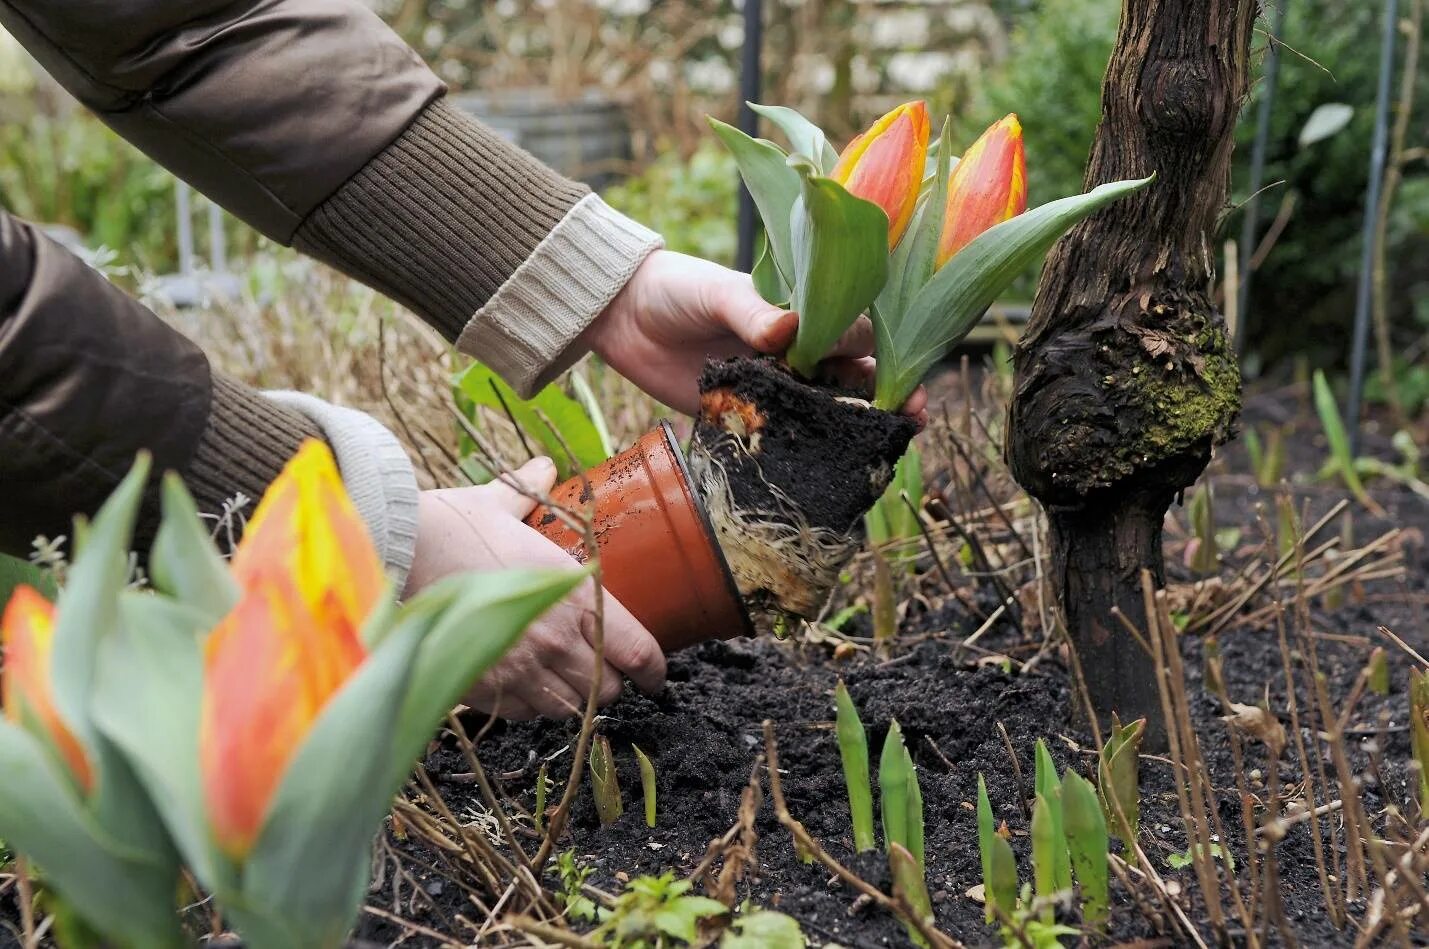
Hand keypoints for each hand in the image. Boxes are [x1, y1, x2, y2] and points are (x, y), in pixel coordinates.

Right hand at [402, 457, 665, 719]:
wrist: (397, 553)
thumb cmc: (453, 525)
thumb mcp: (501, 504)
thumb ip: (531, 492)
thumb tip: (543, 467)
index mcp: (576, 594)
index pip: (638, 650)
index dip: (653, 670)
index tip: (655, 677)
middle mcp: (557, 638)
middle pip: (609, 689)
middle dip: (608, 682)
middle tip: (599, 669)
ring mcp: (522, 668)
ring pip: (569, 708)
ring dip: (570, 697)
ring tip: (560, 678)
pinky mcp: (487, 689)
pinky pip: (526, 715)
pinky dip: (532, 706)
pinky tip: (523, 684)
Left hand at [584, 250, 927, 423]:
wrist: (620, 316)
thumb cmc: (676, 289)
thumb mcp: (715, 291)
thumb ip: (751, 311)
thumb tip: (787, 329)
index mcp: (801, 312)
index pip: (856, 330)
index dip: (887, 352)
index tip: (908, 378)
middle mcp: (795, 351)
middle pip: (854, 376)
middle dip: (887, 397)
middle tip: (912, 419)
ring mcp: (772, 386)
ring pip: (825, 410)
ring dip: (853, 430)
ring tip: (880, 450)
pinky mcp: (743, 415)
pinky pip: (781, 437)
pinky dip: (804, 452)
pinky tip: (825, 469)